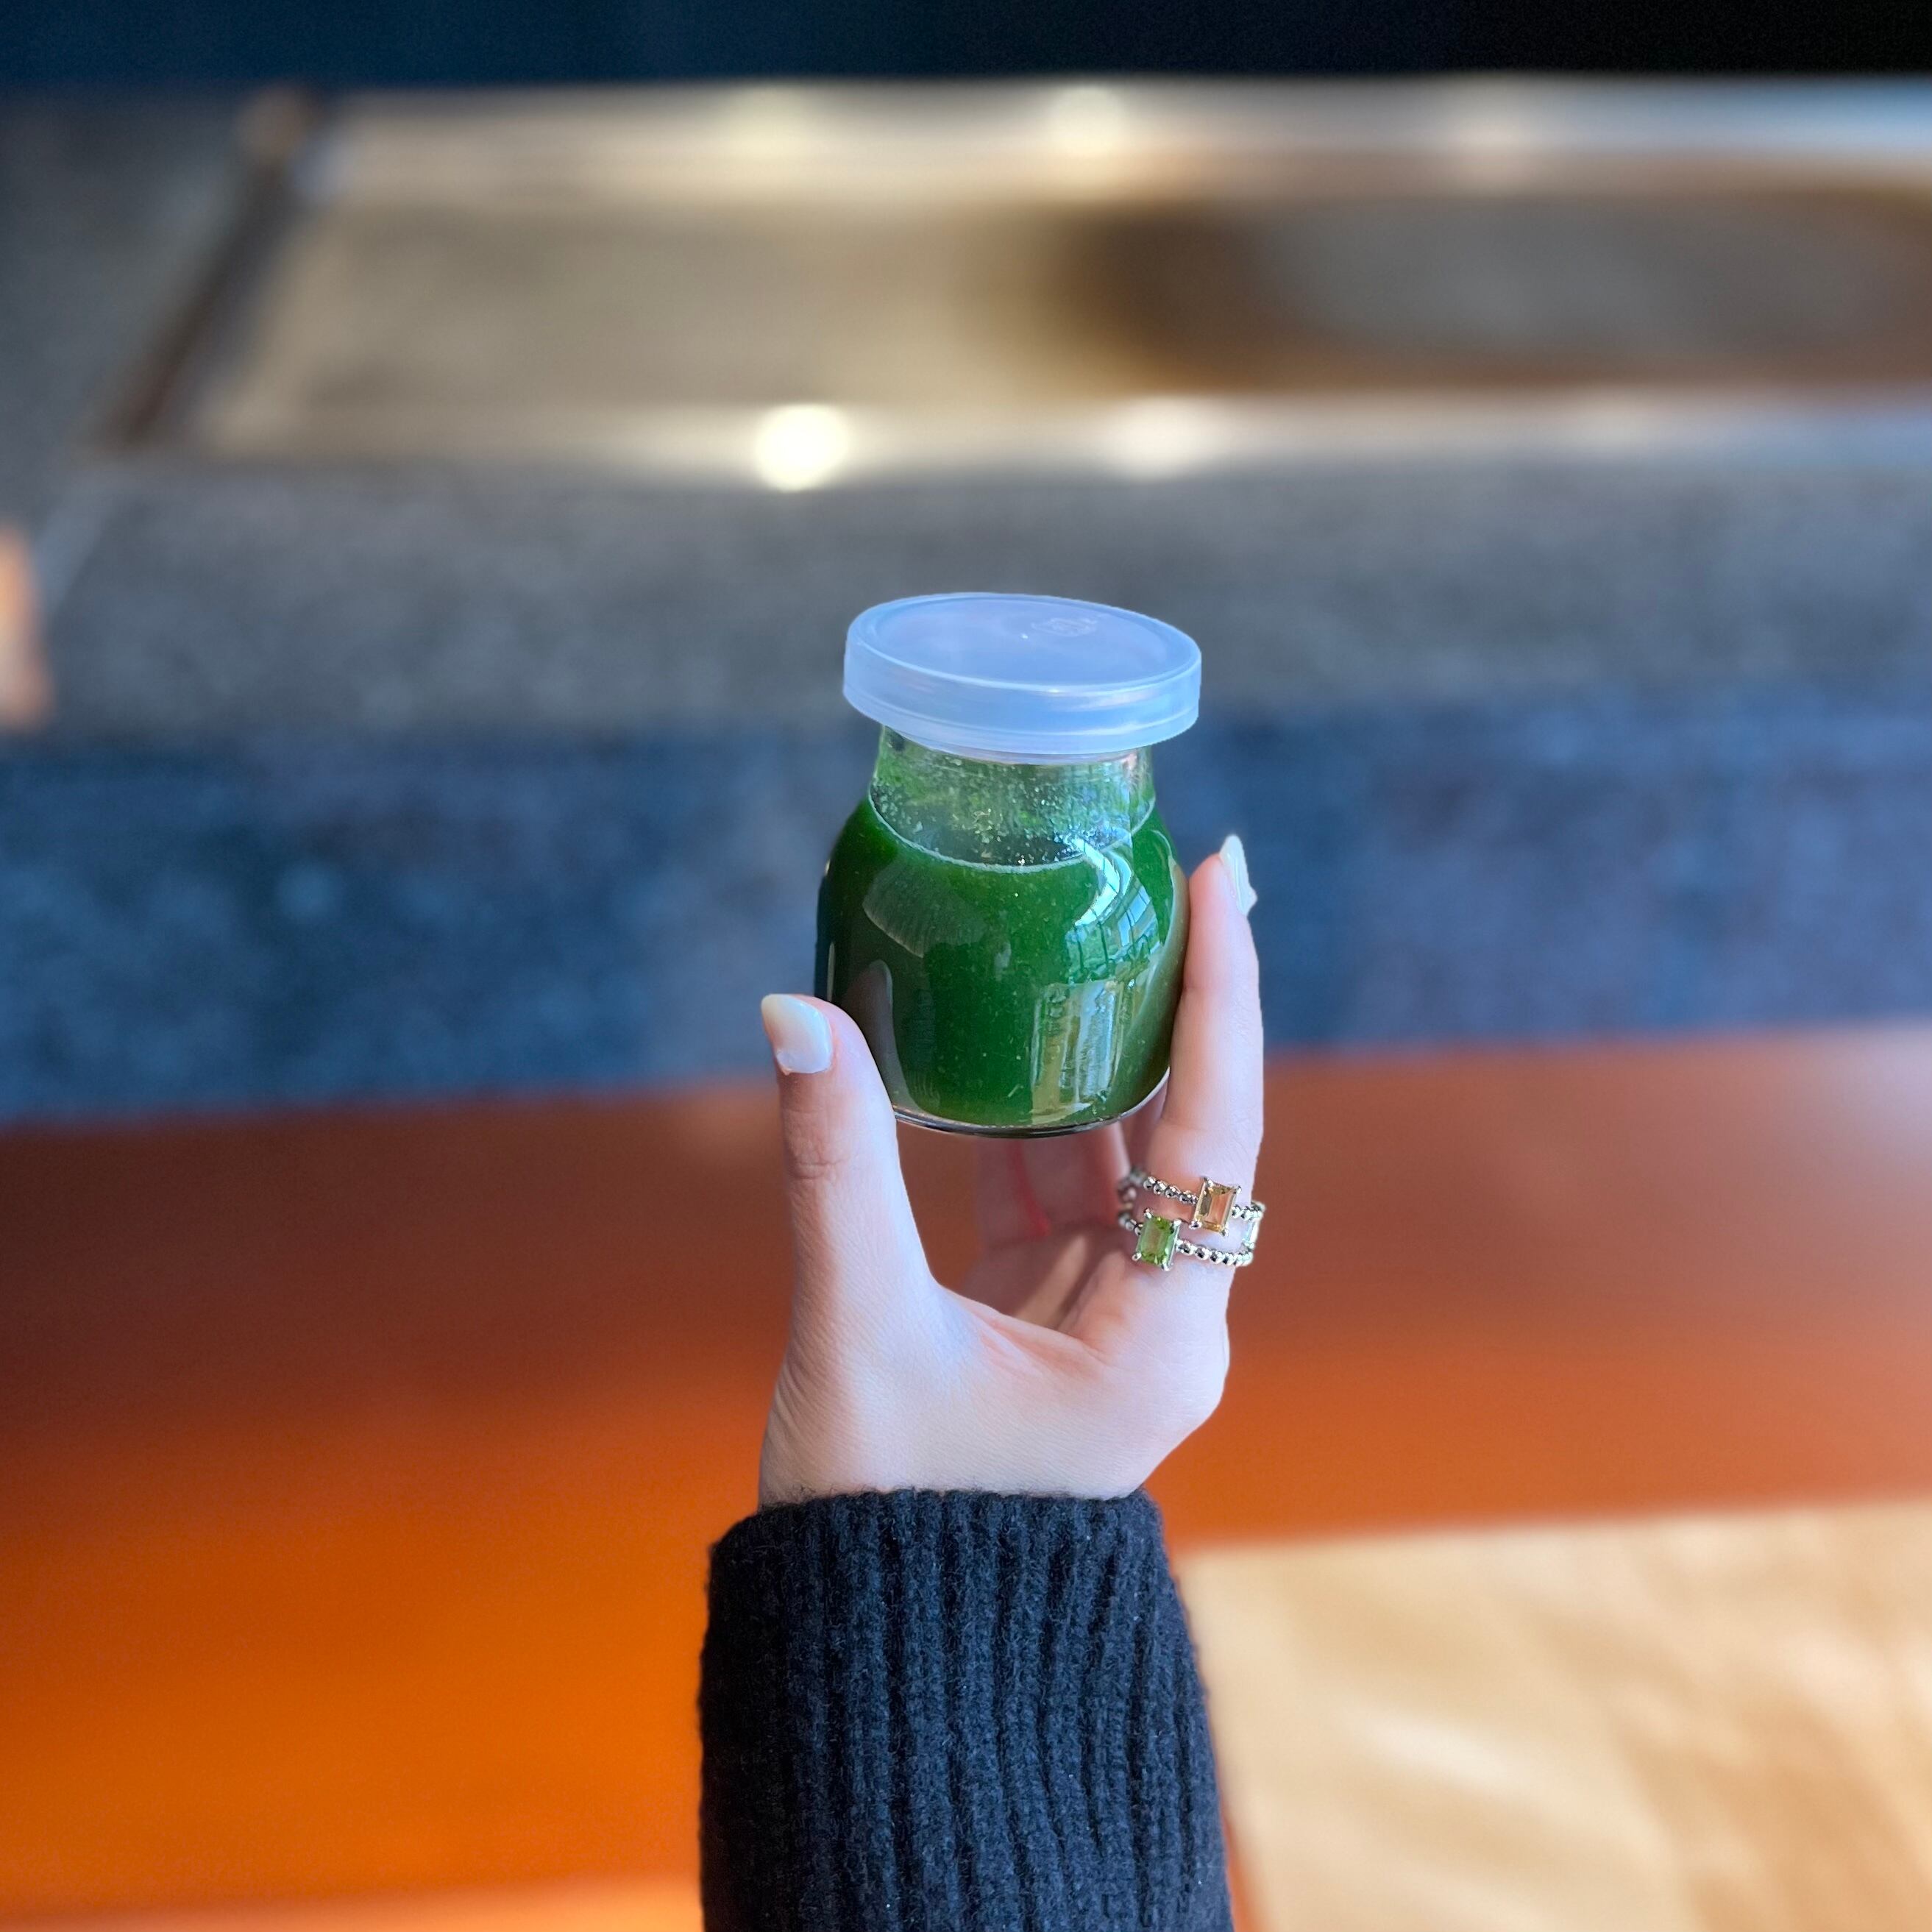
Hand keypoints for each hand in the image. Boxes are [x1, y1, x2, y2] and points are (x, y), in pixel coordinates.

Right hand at [754, 835, 1262, 1504]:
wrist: (888, 1651)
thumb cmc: (889, 1525)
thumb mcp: (859, 1333)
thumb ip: (833, 1168)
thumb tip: (796, 1014)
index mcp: (1163, 1338)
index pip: (1214, 1133)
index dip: (1220, 999)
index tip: (1218, 880)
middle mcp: (1161, 1318)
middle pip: (1183, 1126)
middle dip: (1163, 1001)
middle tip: (1153, 872)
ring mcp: (1111, 1313)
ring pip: (1117, 1151)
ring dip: (1090, 1050)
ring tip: (1077, 927)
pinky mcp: (1055, 1311)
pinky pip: (1059, 1185)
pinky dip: (1025, 1110)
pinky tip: (1000, 1031)